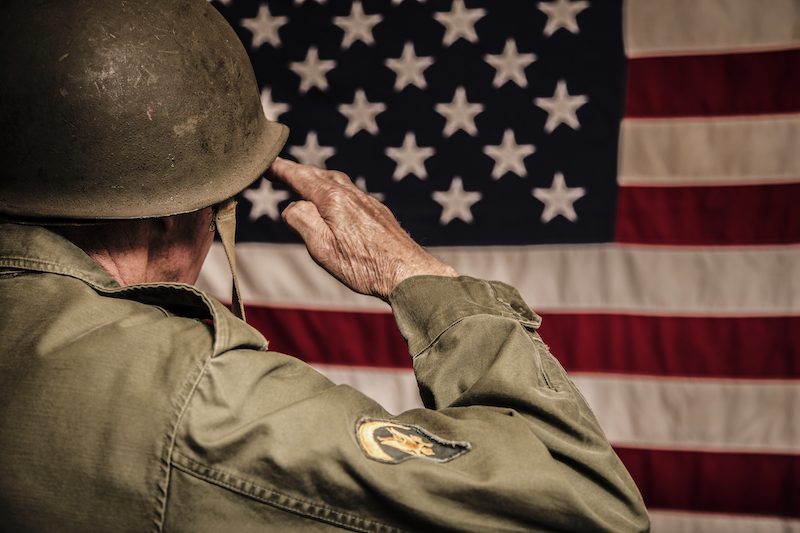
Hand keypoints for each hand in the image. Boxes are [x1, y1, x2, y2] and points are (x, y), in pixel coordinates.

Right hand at [266, 157, 457, 300]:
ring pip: (338, 182)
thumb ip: (301, 219)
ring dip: (318, 180)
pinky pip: (351, 193)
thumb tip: (292, 205)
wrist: (408, 273)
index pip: (300, 177)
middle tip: (280, 172)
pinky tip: (336, 205)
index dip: (281, 169)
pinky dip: (335, 191)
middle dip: (297, 173)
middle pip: (319, 175)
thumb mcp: (320, 247)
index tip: (266, 164)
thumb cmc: (364, 266)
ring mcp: (368, 202)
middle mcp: (352, 194)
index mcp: (333, 199)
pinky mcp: (378, 213)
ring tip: (305, 185)